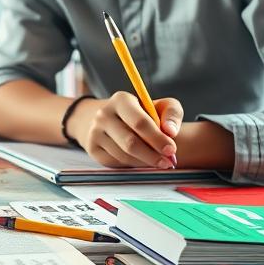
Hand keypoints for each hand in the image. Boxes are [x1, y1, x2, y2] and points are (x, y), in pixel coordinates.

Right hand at [68, 92, 182, 168]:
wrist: (109, 119)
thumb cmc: (141, 113)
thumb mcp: (159, 106)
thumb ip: (171, 113)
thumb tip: (170, 131)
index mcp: (121, 100)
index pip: (139, 122)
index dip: (157, 138)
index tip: (172, 149)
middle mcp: (103, 115)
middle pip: (130, 143)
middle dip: (152, 155)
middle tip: (168, 162)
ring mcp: (95, 132)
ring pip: (124, 155)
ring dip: (144, 162)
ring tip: (158, 161)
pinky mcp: (92, 148)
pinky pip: (116, 162)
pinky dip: (132, 164)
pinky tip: (140, 159)